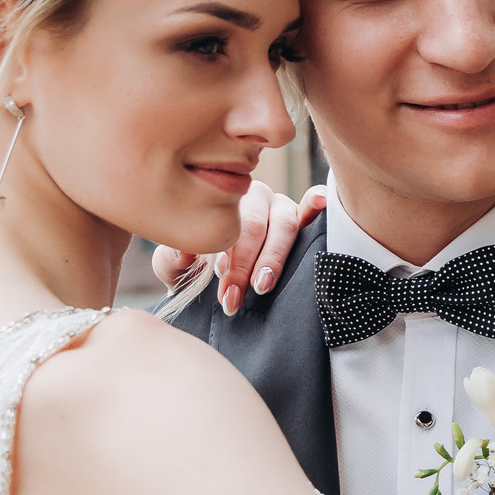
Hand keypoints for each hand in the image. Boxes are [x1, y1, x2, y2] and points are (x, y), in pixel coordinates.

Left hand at [152, 181, 327, 313]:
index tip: (222, 279)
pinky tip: (320, 200)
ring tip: (262, 285)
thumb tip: (184, 251)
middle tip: (234, 296)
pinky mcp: (300, 220)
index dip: (228, 253)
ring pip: (284, 226)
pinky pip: (310, 211)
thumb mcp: (174, 265)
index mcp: (221, 200)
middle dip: (245, 266)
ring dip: (273, 259)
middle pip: (256, 227)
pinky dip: (315, 204)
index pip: (228, 225)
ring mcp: (280, 207)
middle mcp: (253, 198)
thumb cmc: (190, 267)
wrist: (203, 279)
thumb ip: (174, 258)